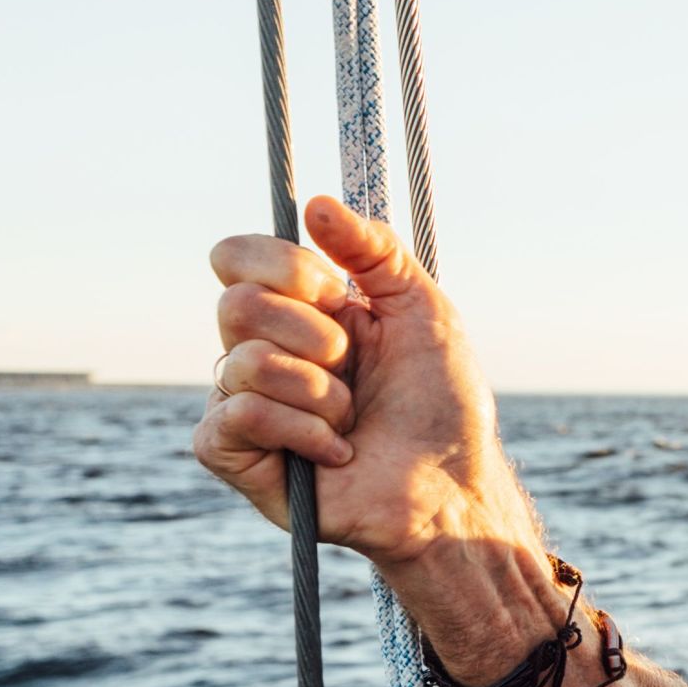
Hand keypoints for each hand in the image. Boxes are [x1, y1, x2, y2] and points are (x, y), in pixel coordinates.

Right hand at [194, 195, 531, 577]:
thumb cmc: (441, 401)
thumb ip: (374, 250)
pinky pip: (237, 415)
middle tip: (352, 365)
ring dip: (321, 391)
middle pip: (235, 305)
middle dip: (314, 335)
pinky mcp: (236, 456)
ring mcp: (243, 403)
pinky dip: (302, 430)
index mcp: (296, 309)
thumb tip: (315, 203)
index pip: (236, 257)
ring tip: (351, 417)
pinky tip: (335, 452)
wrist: (452, 483)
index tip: (338, 294)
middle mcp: (260, 349)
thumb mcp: (421, 307)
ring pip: (244, 362)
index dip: (283, 267)